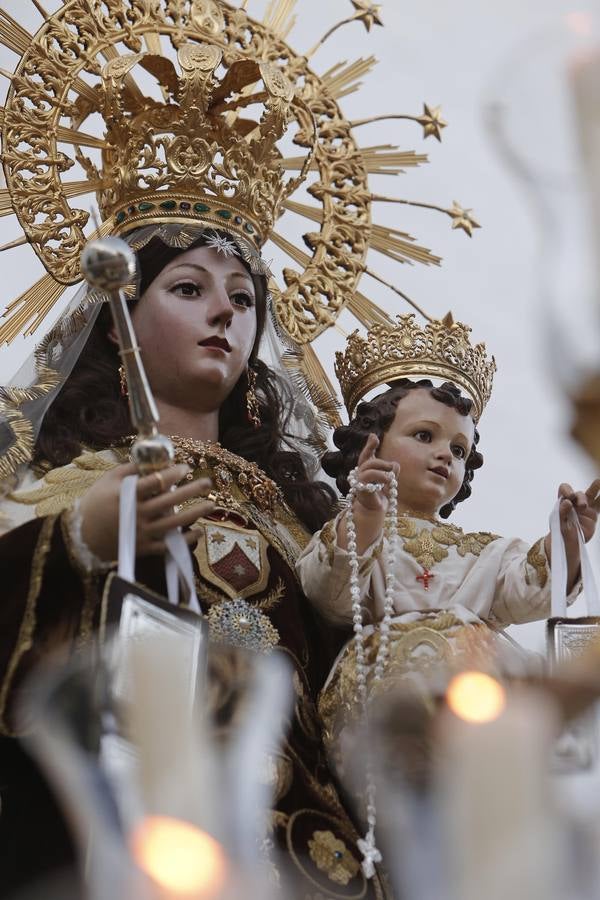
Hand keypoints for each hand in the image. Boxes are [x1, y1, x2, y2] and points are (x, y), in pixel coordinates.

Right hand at [78, 462, 214, 561]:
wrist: (81, 537)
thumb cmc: (95, 504)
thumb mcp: (107, 481)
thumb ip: (129, 469)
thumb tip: (150, 458)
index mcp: (127, 495)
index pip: (156, 481)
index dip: (174, 473)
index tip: (185, 467)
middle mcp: (137, 514)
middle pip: (170, 500)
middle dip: (192, 490)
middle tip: (208, 482)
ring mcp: (142, 533)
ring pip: (174, 523)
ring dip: (195, 513)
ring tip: (211, 505)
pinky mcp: (144, 548)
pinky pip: (168, 545)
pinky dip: (185, 540)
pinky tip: (198, 531)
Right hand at [352, 433, 398, 514]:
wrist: (374, 512)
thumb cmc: (380, 498)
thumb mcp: (389, 483)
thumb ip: (391, 472)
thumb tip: (395, 464)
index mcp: (366, 471)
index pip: (367, 455)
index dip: (369, 445)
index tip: (373, 436)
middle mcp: (360, 474)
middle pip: (366, 459)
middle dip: (379, 459)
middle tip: (392, 466)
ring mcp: (358, 480)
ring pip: (368, 465)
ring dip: (382, 467)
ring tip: (391, 475)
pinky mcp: (360, 487)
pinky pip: (369, 475)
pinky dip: (381, 475)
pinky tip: (388, 480)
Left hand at [557, 479, 599, 544]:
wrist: (568, 540)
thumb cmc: (560, 530)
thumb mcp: (558, 522)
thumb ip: (561, 512)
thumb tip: (568, 502)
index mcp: (563, 501)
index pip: (565, 488)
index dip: (567, 490)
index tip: (569, 497)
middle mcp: (575, 501)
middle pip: (579, 494)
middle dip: (581, 498)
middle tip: (582, 506)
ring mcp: (585, 506)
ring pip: (591, 494)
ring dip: (595, 487)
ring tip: (598, 482)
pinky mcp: (593, 513)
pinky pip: (599, 505)